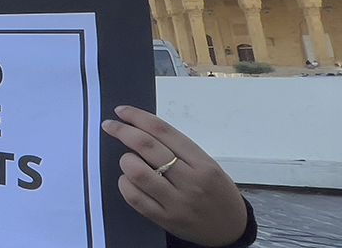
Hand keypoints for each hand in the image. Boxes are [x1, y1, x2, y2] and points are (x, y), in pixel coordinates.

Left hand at [103, 106, 248, 246]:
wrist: (231, 229)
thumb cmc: (217, 192)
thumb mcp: (208, 165)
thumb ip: (179, 150)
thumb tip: (142, 130)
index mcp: (202, 163)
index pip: (164, 131)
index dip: (138, 117)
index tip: (122, 111)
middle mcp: (190, 181)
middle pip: (148, 147)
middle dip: (123, 131)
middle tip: (110, 126)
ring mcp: (177, 202)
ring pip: (138, 172)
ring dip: (126, 160)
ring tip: (128, 160)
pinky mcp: (165, 219)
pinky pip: (135, 197)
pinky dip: (125, 184)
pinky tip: (128, 180)